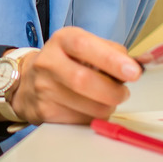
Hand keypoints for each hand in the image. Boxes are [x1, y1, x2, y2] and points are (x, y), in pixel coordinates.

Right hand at [6, 26, 141, 125]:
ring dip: (107, 106)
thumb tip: (135, 66)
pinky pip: (81, 121)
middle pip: (83, 80)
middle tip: (124, 92)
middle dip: (113, 91)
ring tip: (107, 99)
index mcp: (62, 40)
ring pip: (87, 107)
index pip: (84, 46)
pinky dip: (94, 117)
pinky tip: (90, 108)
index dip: (110, 59)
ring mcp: (44, 90)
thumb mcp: (83, 46)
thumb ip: (110, 51)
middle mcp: (49, 63)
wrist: (27, 83)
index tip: (133, 72)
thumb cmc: (65, 62)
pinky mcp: (45, 113)